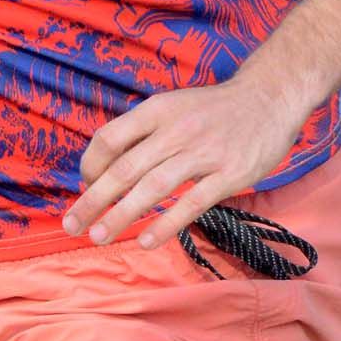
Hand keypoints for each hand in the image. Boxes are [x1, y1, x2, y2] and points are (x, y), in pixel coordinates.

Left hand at [63, 81, 304, 249]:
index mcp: (157, 110)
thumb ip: (143, 132)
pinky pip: (192, 203)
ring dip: (121, 216)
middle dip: (93, 200)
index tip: (84, 186)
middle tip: (71, 225)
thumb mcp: (173, 105)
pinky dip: (166, 224)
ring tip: (99, 237)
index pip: (110, 138)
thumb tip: (105, 166)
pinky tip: (146, 242)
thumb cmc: (213, 110)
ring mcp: (203, 152)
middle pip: (124, 168)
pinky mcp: (230, 174)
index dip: (90, 165)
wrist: (269, 98)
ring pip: (153, 188)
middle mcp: (175, 129)